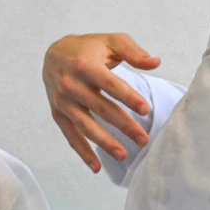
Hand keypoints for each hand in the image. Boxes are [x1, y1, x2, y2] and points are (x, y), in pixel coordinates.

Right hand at [43, 33, 160, 171]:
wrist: (54, 53)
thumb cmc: (89, 48)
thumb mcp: (112, 41)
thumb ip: (134, 52)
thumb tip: (156, 63)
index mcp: (85, 65)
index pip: (110, 84)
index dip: (128, 97)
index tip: (146, 110)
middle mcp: (70, 84)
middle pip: (101, 108)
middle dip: (123, 125)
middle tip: (143, 139)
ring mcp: (62, 101)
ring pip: (85, 126)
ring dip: (104, 143)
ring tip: (124, 155)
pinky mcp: (58, 113)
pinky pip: (70, 135)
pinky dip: (82, 152)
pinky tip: (97, 167)